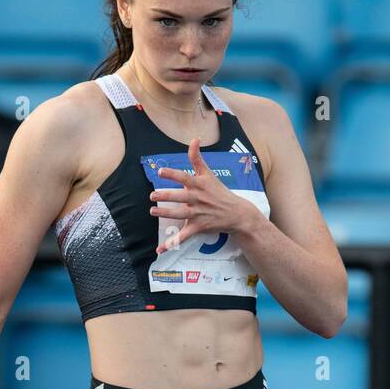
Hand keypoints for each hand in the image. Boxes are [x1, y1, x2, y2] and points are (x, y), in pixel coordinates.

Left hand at [149, 137, 248, 252]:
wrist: (236, 213)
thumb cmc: (220, 192)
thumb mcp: (209, 174)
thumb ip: (197, 158)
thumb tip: (194, 139)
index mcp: (199, 185)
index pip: (184, 177)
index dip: (172, 174)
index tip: (160, 171)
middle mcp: (198, 199)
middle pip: (179, 197)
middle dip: (165, 196)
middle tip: (153, 196)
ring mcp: (198, 214)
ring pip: (179, 214)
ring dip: (165, 213)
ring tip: (153, 211)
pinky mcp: (198, 227)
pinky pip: (183, 237)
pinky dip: (171, 244)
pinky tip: (160, 249)